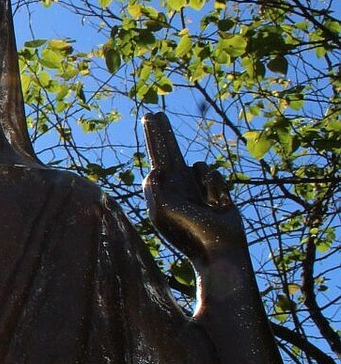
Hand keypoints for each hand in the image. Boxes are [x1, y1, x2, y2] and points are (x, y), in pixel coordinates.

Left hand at [142, 112, 246, 262]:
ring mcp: (197, 186)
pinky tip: (216, 205)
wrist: (216, 249)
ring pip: (199, 166)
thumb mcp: (162, 211)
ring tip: (203, 205)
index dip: (153, 136)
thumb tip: (155, 169)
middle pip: (170, 151)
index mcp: (162, 188)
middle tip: (155, 114)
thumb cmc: (186, 232)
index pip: (155, 156)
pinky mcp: (215, 189)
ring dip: (202, 183)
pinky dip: (215, 188)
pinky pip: (214, 174)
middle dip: (162, 132)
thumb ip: (155, 188)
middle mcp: (177, 184)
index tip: (148, 118)